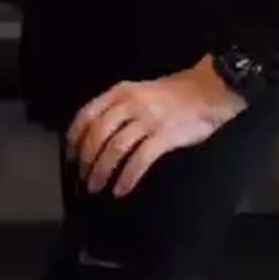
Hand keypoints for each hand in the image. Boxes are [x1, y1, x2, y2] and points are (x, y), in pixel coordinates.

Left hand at [66, 57, 244, 199]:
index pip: (87, 114)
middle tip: (84, 178)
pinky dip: (127, 177)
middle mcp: (130, 104)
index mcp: (120, 92)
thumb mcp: (140, 92)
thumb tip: (98, 134)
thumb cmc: (174, 94)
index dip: (75, 137)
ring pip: (115, 148)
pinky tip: (121, 189)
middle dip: (87, 159)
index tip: (70, 156)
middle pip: (98, 134)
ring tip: (98, 186)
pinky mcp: (164, 136)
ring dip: (103, 171)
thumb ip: (119, 107)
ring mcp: (147, 120)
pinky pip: (139, 160)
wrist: (208, 90)